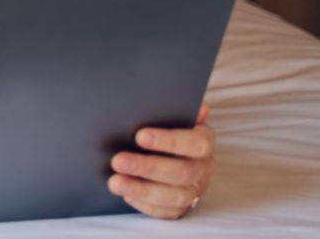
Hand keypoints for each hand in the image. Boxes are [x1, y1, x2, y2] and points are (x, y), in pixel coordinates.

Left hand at [108, 103, 215, 218]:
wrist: (164, 151)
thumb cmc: (163, 128)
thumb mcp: (169, 115)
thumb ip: (175, 110)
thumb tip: (199, 106)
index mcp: (204, 141)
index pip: (195, 142)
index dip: (169, 140)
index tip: (139, 136)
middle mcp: (203, 167)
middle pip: (181, 172)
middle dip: (147, 167)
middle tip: (117, 160)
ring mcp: (194, 190)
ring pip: (174, 196)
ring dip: (142, 189)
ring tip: (114, 182)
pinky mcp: (180, 208)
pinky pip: (166, 212)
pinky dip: (145, 204)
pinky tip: (126, 194)